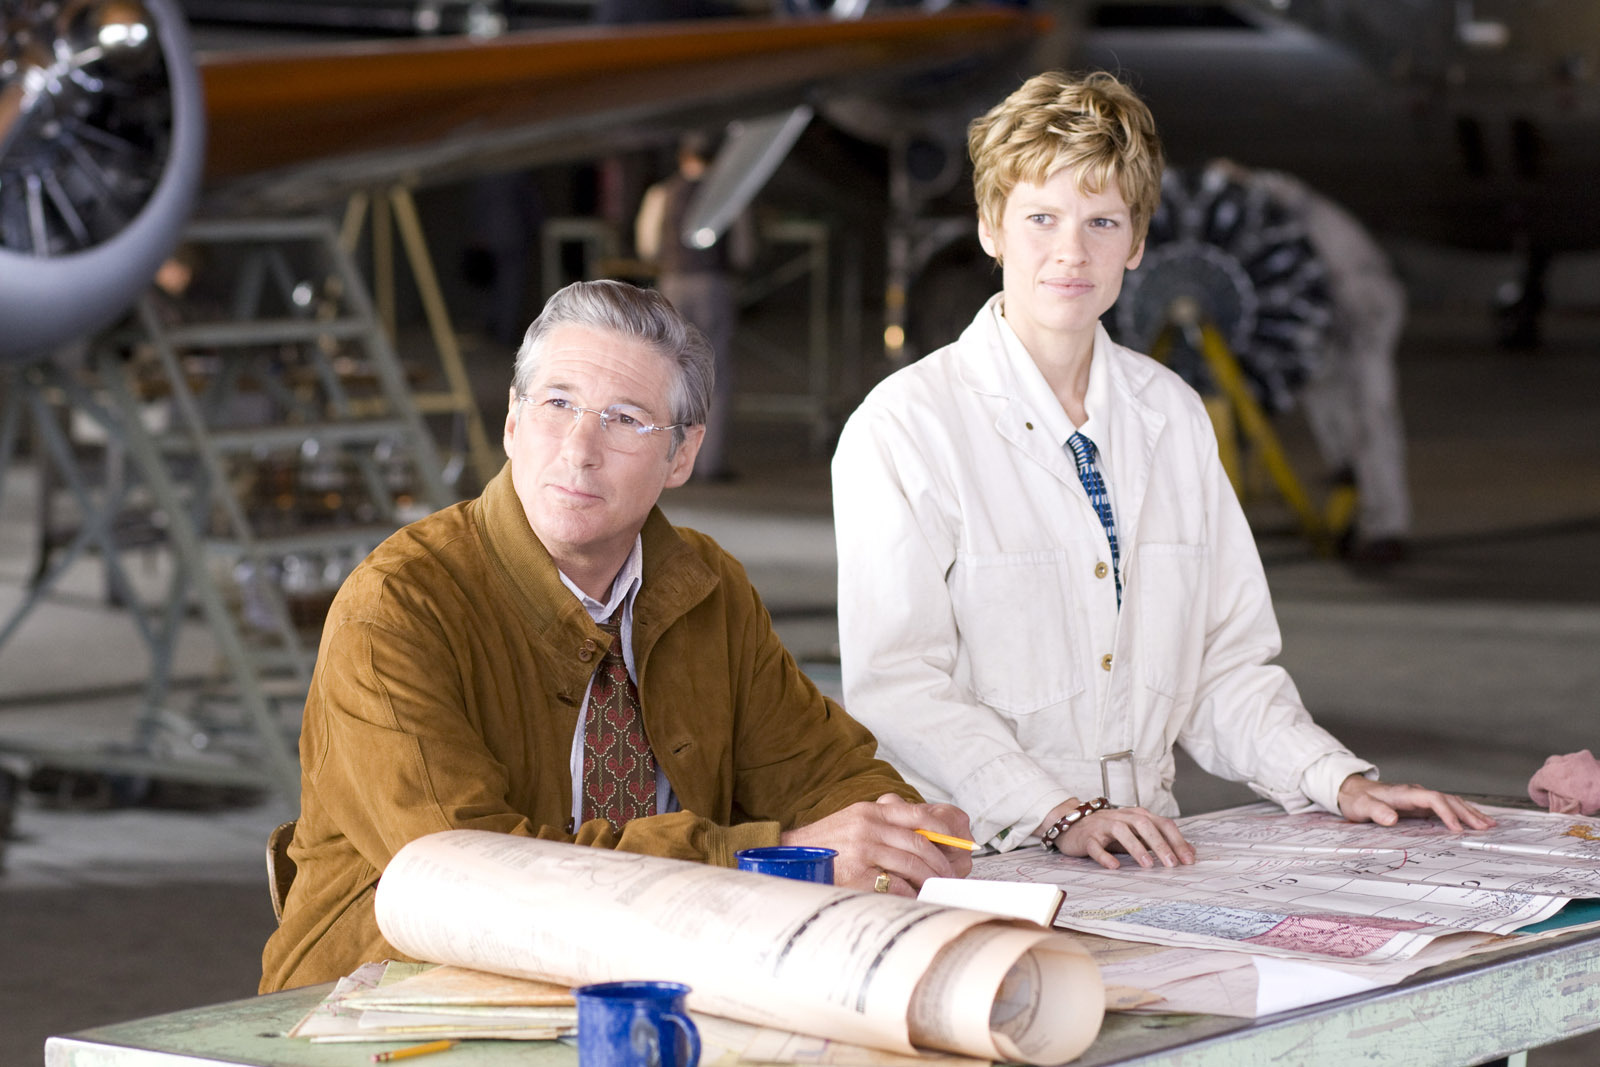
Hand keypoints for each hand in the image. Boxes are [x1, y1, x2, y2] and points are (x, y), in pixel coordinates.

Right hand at [781, 793, 972, 895]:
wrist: (792, 855)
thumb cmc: (828, 841)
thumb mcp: (856, 820)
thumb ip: (886, 824)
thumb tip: (926, 836)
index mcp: (871, 811)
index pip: (918, 815)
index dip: (943, 830)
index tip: (958, 841)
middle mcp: (869, 827)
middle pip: (919, 844)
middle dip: (940, 862)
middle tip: (950, 875)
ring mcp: (863, 850)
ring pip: (911, 865)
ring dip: (929, 879)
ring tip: (936, 887)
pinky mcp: (857, 875)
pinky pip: (895, 884)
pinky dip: (909, 892)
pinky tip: (913, 896)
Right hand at [1038, 801, 1195, 870]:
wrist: (1072, 825)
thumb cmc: (1108, 832)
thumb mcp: (1137, 834)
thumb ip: (1160, 841)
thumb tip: (1190, 852)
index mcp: (1137, 816)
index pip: (1162, 824)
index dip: (1177, 841)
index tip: (1188, 860)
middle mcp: (1122, 817)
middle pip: (1144, 825)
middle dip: (1160, 844)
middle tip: (1172, 863)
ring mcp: (1103, 826)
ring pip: (1121, 831)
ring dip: (1136, 847)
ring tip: (1148, 864)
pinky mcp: (1087, 838)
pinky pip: (1095, 846)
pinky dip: (1105, 856)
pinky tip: (1114, 866)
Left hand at [1336, 776, 1496, 831]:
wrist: (1351, 791)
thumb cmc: (1357, 799)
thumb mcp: (1362, 807)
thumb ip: (1376, 811)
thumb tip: (1392, 818)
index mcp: (1405, 793)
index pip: (1433, 799)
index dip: (1446, 813)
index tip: (1457, 829)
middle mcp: (1416, 793)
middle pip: (1448, 800)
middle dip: (1467, 814)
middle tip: (1485, 828)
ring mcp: (1420, 799)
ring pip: (1451, 802)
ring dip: (1469, 813)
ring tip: (1489, 825)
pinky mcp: (1420, 805)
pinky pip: (1446, 807)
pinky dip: (1461, 814)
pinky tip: (1473, 821)